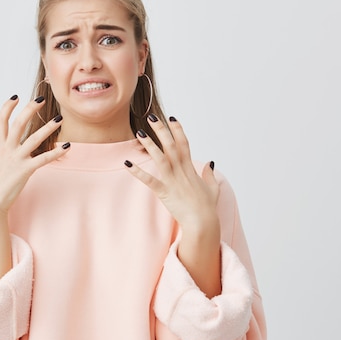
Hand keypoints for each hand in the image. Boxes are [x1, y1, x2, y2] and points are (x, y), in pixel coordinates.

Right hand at [0, 95, 69, 214]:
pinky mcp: (25, 170)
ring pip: (34, 138)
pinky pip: (43, 159)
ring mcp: (17, 159)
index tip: (15, 97)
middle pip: (18, 123)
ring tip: (60, 119)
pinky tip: (67, 147)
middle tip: (40, 98)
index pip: (0, 121)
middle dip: (29, 109)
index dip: (7, 107)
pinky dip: (56, 153)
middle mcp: (7, 149)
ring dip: (48, 127)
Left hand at [125, 114, 219, 235]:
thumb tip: (211, 163)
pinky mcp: (164, 192)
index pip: (184, 143)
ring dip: (149, 144)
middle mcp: (181, 171)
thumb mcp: (213, 187)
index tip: (171, 117)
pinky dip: (137, 171)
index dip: (177, 129)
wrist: (203, 223)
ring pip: (160, 158)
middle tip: (152, 117)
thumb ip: (210, 174)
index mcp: (190, 168)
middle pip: (171, 145)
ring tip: (140, 132)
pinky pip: (149, 180)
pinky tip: (127, 163)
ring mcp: (172, 180)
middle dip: (161, 130)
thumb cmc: (207, 207)